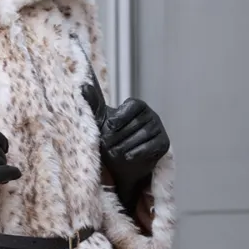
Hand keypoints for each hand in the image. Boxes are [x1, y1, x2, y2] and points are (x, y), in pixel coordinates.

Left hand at [81, 79, 168, 210]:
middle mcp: (151, 115)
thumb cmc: (112, 137)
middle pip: (136, 123)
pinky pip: (151, 147)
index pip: (133, 105)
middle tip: (106, 145)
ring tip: (115, 152)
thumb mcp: (101, 121)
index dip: (121, 116)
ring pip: (143, 135)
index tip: (109, 126)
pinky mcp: (164, 144)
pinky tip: (128, 157)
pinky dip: (138, 153)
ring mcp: (159, 129)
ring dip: (126, 146)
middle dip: (119, 136)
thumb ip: (94, 104)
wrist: (122, 162)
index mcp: (138, 106)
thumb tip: (84, 87)